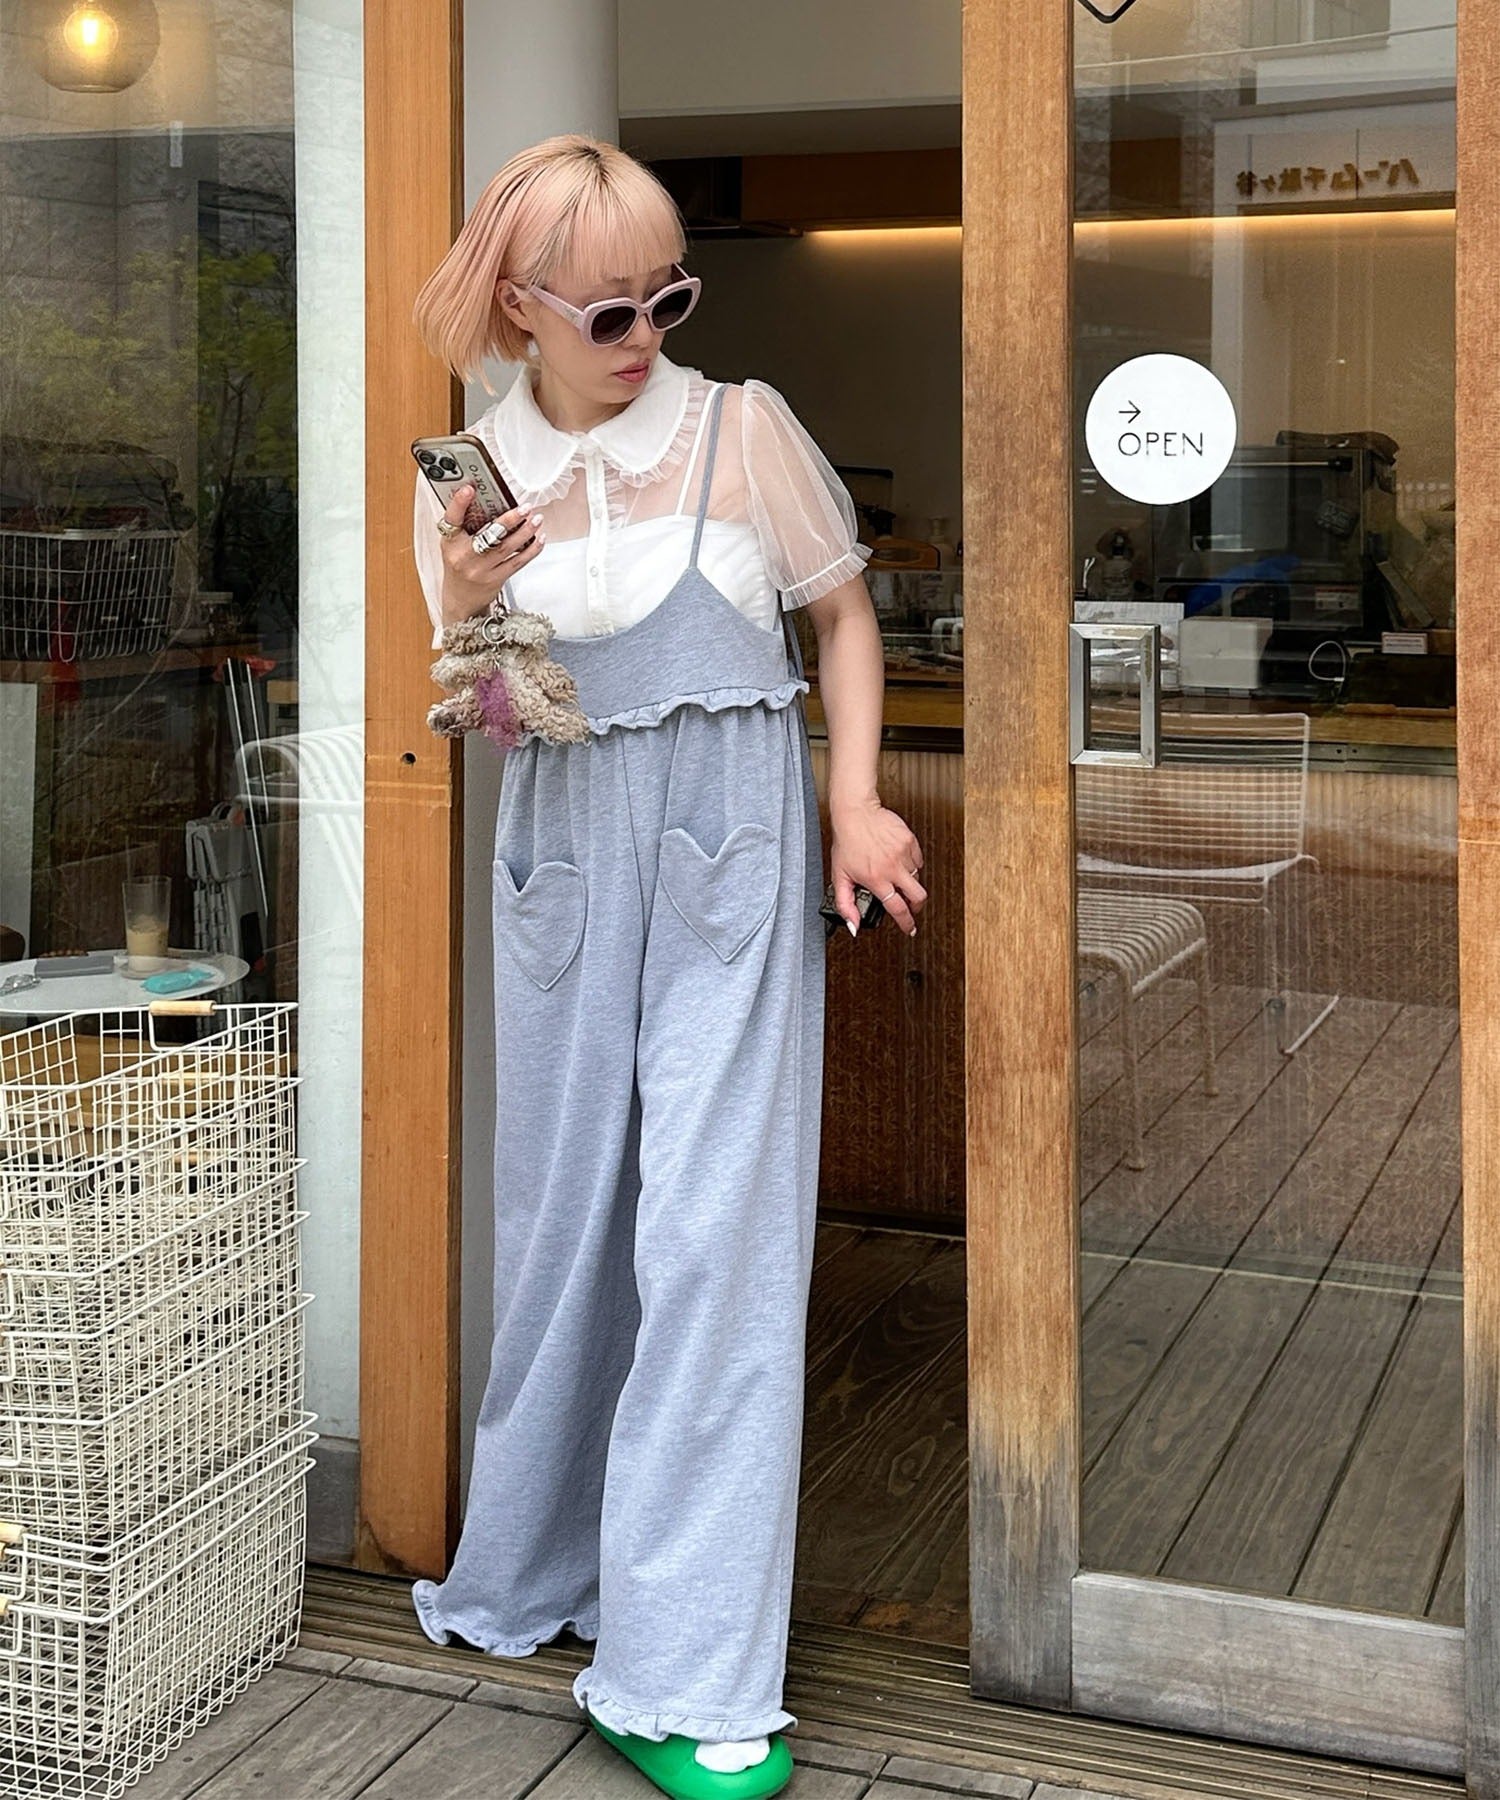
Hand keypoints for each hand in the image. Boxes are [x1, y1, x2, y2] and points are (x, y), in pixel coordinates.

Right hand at [437, 484, 545, 628]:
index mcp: (450, 542)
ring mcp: (481, 569)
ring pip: (507, 547)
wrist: (461, 600)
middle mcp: (464, 556)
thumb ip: (465, 524)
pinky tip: (539, 539)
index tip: (469, 489)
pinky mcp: (495, 579)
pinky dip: (531, 549)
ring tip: (536, 519)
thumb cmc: (459, 566)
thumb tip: (489, 500)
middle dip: (510, 519)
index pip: (452, 519)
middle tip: (525, 507)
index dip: (459, 503)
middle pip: (488, 534)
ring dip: (526, 532)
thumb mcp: (453, 544)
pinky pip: (517, 562)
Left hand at [829, 798, 925, 936]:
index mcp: (876, 879)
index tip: (910, 929)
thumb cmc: (847, 841)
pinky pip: (918, 860)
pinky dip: (911, 865)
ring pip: (918, 878)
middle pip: (918, 897)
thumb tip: (853, 925)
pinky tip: (899, 862)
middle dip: (917, 907)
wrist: (856, 813)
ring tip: (897, 879)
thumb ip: (845, 904)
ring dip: (909, 883)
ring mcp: (904, 854)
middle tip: (912, 907)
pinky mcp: (910, 841)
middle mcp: (893, 868)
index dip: (906, 923)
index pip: (898, 909)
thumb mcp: (839, 876)